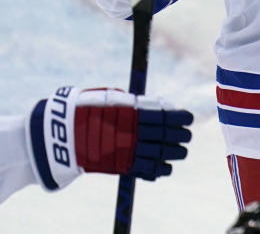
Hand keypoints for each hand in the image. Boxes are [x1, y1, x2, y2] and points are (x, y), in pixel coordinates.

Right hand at [27, 86, 192, 190]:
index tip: (188, 119)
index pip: (170, 116)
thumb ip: (140, 103)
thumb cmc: (89, 109)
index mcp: (136, 113)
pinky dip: (161, 169)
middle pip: (171, 136)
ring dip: (176, 153)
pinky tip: (164, 166)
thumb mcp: (114, 98)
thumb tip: (165, 106)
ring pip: (165, 154)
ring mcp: (130, 150)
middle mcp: (136, 132)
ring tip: (179, 151)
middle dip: (182, 136)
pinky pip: (150, 171)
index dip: (183, 118)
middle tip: (185, 136)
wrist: (61, 133)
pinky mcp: (123, 166)